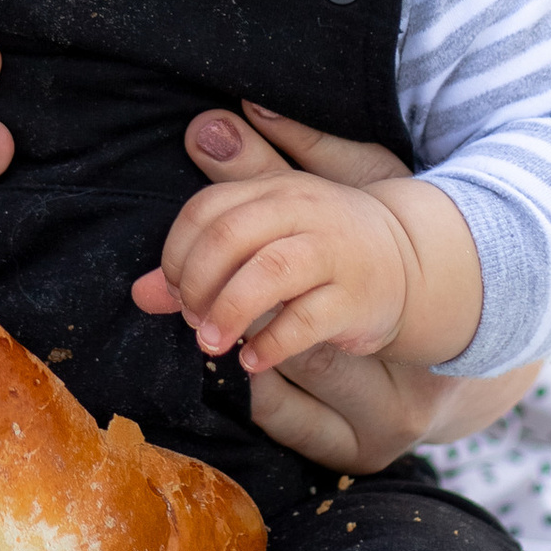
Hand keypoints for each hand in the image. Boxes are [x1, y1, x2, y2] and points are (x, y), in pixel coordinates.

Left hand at [133, 155, 425, 377]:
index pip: (206, 209)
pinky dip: (270, 344)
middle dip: (196, 284)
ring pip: (267, 272)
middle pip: (229, 236)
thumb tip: (140, 293)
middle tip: (191, 318)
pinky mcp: (358, 298)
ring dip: (228, 312)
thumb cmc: (320, 247)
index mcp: (274, 189)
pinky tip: (253, 360)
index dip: (177, 253)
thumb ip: (202, 257)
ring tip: (211, 343)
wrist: (409, 262)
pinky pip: (306, 321)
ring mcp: (334, 252)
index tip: (174, 289)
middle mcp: (304, 211)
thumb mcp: (265, 235)